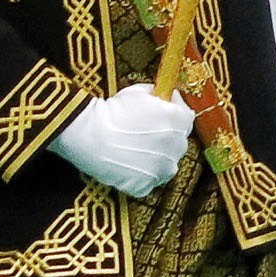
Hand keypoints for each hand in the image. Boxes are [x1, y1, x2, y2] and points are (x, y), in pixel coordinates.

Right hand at [50, 87, 196, 197]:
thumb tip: (163, 96)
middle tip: (143, 133)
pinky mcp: (146, 185)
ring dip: (155, 157)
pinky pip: (148, 181)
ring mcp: (162, 168)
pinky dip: (140, 175)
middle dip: (164, 137)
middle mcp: (177, 146)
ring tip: (133, 149)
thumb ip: (158, 95)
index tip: (162, 112)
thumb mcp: (139, 91)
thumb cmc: (112, 110)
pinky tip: (126, 164)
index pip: (186, 118)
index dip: (173, 114)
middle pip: (177, 142)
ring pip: (165, 164)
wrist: (89, 133)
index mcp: (178, 120)